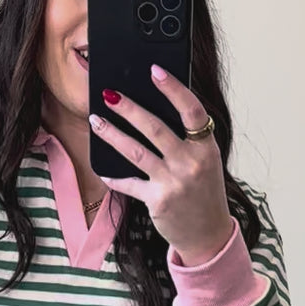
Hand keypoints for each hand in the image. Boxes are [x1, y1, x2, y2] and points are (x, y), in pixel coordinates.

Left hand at [89, 66, 234, 265]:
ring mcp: (174, 183)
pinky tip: (103, 170)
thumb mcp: (206, 162)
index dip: (173, 89)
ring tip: (96, 121)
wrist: (208, 235)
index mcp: (207, 148)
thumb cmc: (203, 192)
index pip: (192, 111)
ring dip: (112, 134)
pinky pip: (130, 183)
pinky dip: (115, 177)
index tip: (155, 70)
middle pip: (155, 128)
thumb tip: (153, 109)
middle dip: (128, 109)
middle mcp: (191, 164)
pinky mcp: (158, 201)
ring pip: (136, 152)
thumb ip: (188, 139)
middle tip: (108, 94)